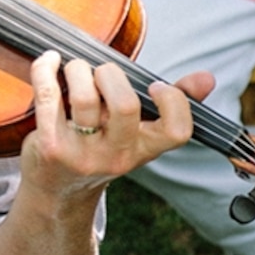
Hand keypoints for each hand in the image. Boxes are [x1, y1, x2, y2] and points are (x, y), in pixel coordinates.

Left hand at [14, 51, 207, 201]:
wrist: (58, 192)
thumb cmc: (102, 149)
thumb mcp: (139, 134)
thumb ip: (173, 104)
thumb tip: (208, 78)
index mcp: (144, 149)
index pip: (176, 131)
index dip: (172, 101)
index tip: (155, 86)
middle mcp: (116, 155)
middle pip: (125, 106)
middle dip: (111, 75)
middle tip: (102, 73)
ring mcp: (83, 153)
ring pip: (84, 97)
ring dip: (78, 70)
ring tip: (75, 70)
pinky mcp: (50, 146)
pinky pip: (48, 97)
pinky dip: (46, 70)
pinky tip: (50, 61)